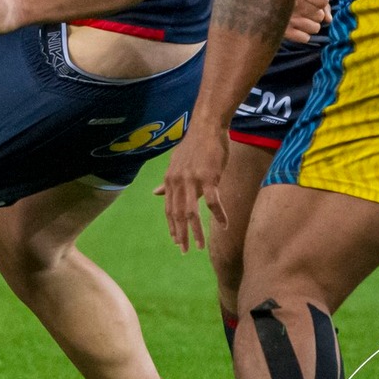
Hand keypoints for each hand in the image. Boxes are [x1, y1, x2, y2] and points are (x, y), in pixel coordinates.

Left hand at [155, 123, 227, 253]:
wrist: (207, 126)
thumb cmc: (195, 145)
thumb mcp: (175, 163)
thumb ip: (167, 182)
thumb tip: (155, 194)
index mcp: (170, 180)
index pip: (168, 209)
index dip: (171, 226)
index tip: (174, 241)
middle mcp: (177, 182)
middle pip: (177, 214)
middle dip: (180, 235)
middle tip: (183, 251)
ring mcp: (192, 180)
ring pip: (191, 213)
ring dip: (196, 232)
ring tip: (200, 246)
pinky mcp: (208, 177)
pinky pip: (213, 202)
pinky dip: (219, 215)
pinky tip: (224, 225)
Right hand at [285, 0, 329, 43]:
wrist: (253, 2)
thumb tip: (329, 20)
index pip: (324, 0)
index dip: (321, 3)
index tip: (311, 1)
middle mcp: (297, 5)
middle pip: (320, 16)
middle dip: (313, 15)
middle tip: (301, 10)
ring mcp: (290, 20)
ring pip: (315, 28)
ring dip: (308, 25)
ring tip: (297, 20)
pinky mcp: (284, 32)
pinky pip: (305, 38)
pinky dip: (301, 35)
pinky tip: (293, 28)